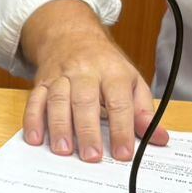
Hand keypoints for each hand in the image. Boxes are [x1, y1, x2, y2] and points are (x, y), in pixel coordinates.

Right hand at [17, 0, 167, 162]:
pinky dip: (32, 119)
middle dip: (88, 131)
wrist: (72, 35)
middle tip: (92, 157)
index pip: (119, 102)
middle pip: (85, 101)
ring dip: (59, 126)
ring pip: (58, 100)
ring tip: (63, 151)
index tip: (123, 153)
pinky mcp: (41, 82)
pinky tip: (35, 139)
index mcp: (113, 72)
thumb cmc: (106, 65)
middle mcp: (85, 72)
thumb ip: (143, 111)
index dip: (122, 129)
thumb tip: (158, 138)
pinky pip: (35, 100)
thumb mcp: (132, 81)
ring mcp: (61, 76)